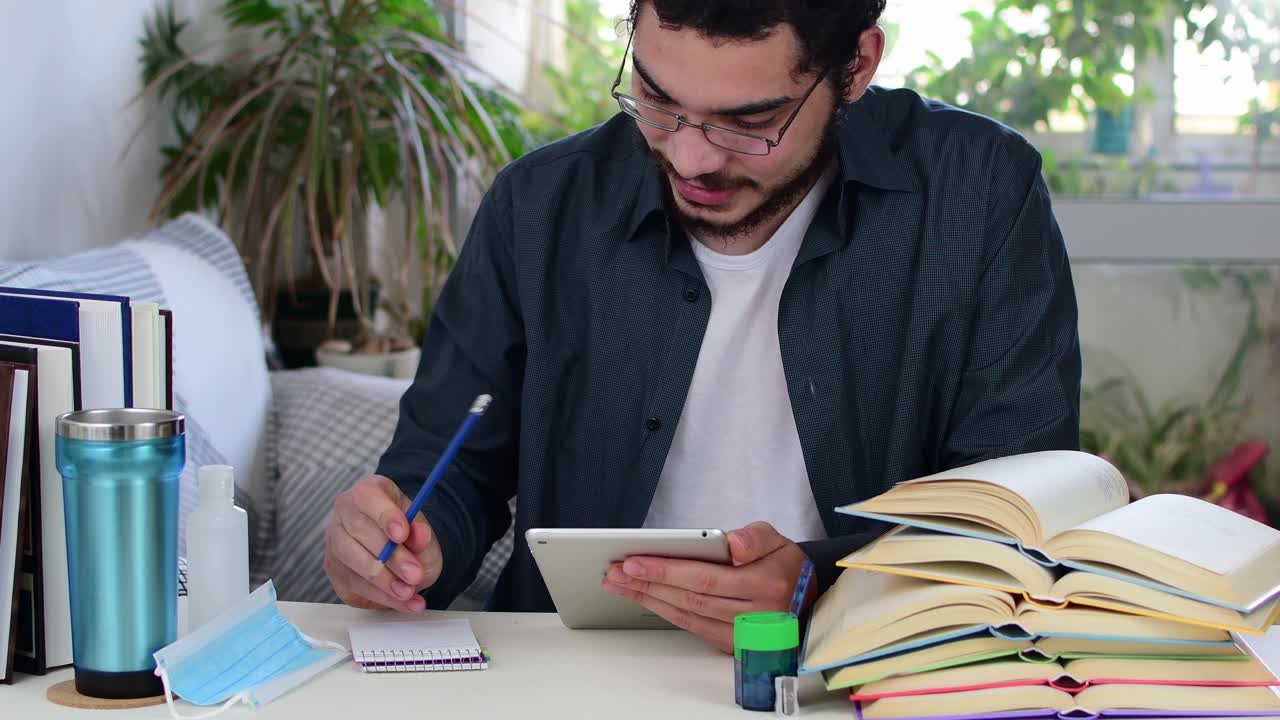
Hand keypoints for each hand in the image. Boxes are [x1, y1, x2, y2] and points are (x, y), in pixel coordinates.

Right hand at [324, 474, 442, 612]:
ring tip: (409, 592)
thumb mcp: (422, 533)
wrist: (402, 554)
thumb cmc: (408, 536)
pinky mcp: (334, 569)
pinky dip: (383, 597)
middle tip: (415, 574)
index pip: (368, 496)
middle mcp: (345, 512)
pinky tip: (404, 602)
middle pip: (358, 532)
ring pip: (352, 561)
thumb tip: (420, 535)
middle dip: (390, 557)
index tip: (402, 534)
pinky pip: (354, 585)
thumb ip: (422, 535)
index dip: (384, 515)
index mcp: (368, 491)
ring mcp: (335, 541)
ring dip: (384, 582)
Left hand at [602, 521, 810, 653]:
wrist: (808, 602)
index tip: (633, 561)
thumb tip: (731, 543)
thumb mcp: (778, 540)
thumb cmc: (786, 567)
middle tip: (614, 571)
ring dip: (648, 599)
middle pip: (689, 597)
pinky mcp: (733, 645)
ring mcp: (742, 634)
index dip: (665, 570)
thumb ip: (755, 537)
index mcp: (765, 584)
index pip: (704, 577)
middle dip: (646, 583)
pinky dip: (666, 612)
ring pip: (686, 615)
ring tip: (620, 584)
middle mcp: (754, 615)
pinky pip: (692, 628)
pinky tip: (646, 600)